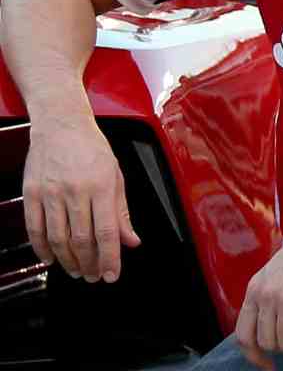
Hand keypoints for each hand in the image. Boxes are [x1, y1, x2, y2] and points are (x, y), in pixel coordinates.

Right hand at [23, 112, 140, 282]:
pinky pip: (36, 229)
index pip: (107, 232)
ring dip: (68, 260)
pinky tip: (52, 259)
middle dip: (89, 264)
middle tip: (93, 276)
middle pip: (81, 240)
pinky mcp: (32, 193)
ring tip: (77, 271)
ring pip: (58, 238)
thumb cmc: (92, 149)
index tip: (111, 275)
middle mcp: (75, 191)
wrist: (61, 125)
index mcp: (102, 186)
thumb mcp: (116, 176)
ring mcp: (50, 193)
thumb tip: (131, 241)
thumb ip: (122, 212)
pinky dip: (43, 249)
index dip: (110, 258)